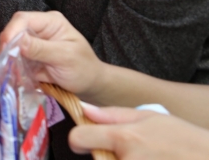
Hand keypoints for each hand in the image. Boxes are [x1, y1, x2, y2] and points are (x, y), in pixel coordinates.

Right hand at [0, 11, 105, 99]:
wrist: (90, 86)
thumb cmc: (84, 68)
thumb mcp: (66, 57)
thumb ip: (42, 49)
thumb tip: (18, 42)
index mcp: (50, 22)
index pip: (23, 19)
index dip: (11, 31)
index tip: (5, 48)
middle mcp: (39, 30)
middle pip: (14, 31)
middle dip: (6, 46)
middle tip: (2, 63)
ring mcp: (33, 44)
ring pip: (10, 46)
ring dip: (6, 58)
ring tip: (4, 71)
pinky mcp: (29, 57)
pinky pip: (14, 59)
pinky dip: (9, 67)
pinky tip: (9, 75)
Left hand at [69, 105, 208, 158]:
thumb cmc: (185, 140)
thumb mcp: (152, 117)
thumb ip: (113, 114)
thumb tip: (84, 109)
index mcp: (125, 138)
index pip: (79, 138)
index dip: (79, 139)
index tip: (85, 141)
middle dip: (106, 156)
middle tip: (132, 152)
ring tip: (145, 158)